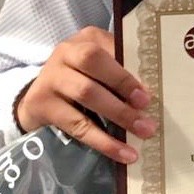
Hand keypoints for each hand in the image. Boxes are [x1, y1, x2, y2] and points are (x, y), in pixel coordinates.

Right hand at [15, 26, 153, 163]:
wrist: (39, 96)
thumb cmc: (83, 78)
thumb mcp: (101, 67)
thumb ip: (123, 70)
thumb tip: (154, 92)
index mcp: (85, 40)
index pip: (107, 48)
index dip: (126, 71)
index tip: (148, 93)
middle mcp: (65, 53)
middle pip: (93, 63)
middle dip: (123, 85)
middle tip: (147, 109)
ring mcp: (50, 78)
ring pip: (87, 94)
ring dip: (119, 115)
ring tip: (143, 132)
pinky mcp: (41, 105)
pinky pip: (77, 126)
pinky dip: (103, 141)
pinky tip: (124, 154)